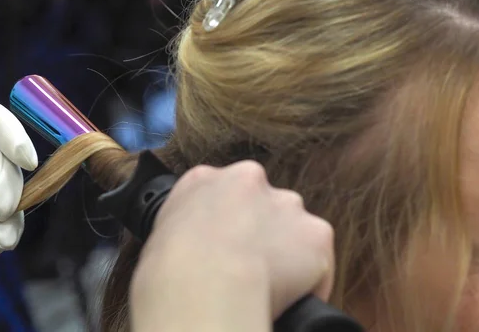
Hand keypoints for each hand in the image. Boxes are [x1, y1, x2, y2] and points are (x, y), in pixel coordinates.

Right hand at [130, 161, 334, 331]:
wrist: (202, 284)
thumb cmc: (169, 272)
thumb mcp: (159, 234)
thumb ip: (185, 225)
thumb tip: (196, 248)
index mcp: (204, 178)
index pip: (224, 193)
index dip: (228, 223)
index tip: (226, 247)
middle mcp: (249, 179)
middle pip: (263, 205)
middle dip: (261, 232)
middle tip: (247, 267)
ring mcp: (286, 204)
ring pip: (294, 230)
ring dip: (287, 253)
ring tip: (268, 287)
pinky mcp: (316, 234)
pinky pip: (318, 262)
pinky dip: (309, 283)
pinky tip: (289, 299)